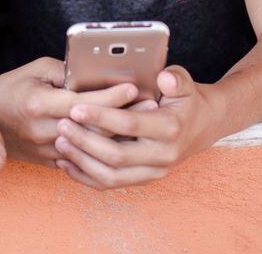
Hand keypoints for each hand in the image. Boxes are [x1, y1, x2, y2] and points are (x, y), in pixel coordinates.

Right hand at [0, 56, 140, 165]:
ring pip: (89, 147)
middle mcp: (42, 130)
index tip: (134, 88)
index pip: (83, 102)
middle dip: (124, 117)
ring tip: (142, 125)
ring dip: (117, 136)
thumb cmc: (11, 87)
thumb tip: (97, 74)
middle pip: (92, 128)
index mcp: (39, 103)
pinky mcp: (46, 162)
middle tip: (150, 107)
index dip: (111, 95)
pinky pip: (80, 160)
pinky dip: (100, 150)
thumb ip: (67, 72)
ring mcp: (44, 150)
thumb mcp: (36, 69)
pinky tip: (119, 143)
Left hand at [53, 65, 220, 188]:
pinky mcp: (143, 180)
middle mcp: (162, 155)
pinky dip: (85, 177)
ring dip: (82, 162)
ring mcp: (152, 172)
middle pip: (117, 156)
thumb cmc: (186, 101)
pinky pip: (110, 184)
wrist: (202, 126)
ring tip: (60, 143)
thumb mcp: (185, 84)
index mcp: (170, 129)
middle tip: (61, 125)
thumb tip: (164, 77)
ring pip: (111, 176)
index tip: (76, 108)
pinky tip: (66, 163)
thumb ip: (175, 78)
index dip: (101, 117)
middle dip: (85, 141)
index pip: (130, 125)